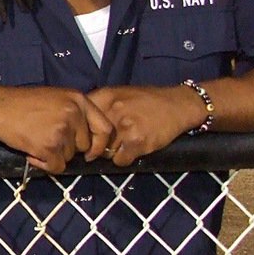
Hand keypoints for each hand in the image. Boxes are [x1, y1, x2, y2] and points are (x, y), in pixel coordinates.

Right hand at [0, 86, 113, 173]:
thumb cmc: (24, 103)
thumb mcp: (57, 97)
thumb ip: (76, 113)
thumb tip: (90, 140)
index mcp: (79, 100)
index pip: (105, 128)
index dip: (100, 144)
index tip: (91, 152)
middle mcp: (74, 114)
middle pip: (85, 146)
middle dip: (69, 149)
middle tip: (49, 140)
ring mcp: (62, 131)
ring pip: (69, 157)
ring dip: (54, 155)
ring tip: (36, 140)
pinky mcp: (49, 146)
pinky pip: (56, 167)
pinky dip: (44, 164)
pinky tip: (31, 152)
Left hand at [86, 84, 201, 165]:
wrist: (177, 105)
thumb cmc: (146, 100)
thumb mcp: (119, 93)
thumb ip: (98, 105)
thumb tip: (76, 122)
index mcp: (105, 96)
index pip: (79, 118)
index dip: (80, 130)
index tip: (83, 137)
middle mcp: (112, 110)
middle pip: (90, 138)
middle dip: (95, 145)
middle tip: (105, 144)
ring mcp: (125, 127)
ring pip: (104, 152)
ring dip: (111, 153)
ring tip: (123, 144)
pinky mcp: (137, 142)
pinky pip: (119, 161)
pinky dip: (125, 159)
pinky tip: (133, 149)